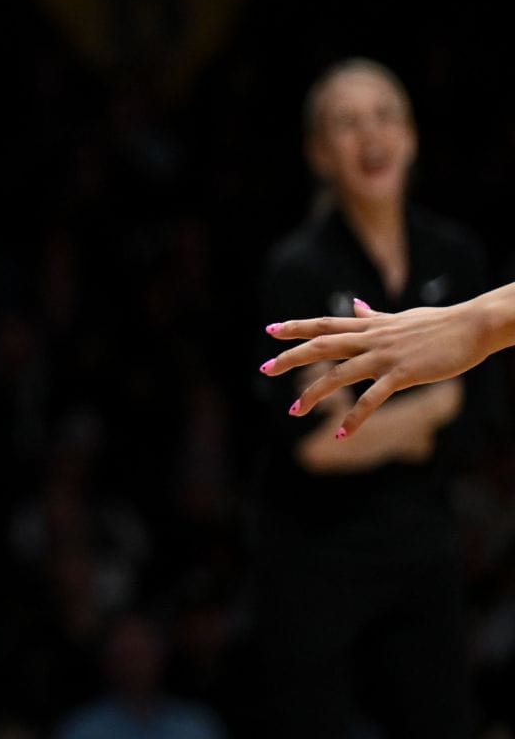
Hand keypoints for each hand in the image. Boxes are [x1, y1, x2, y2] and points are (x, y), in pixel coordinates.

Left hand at [263, 299, 488, 437]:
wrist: (473, 326)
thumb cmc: (439, 323)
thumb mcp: (400, 316)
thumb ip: (373, 315)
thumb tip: (355, 304)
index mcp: (370, 326)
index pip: (325, 324)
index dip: (296, 327)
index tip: (270, 330)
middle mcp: (371, 339)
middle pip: (321, 346)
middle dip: (290, 357)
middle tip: (264, 369)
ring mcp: (385, 356)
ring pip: (339, 374)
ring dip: (313, 393)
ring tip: (293, 411)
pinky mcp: (402, 374)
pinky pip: (372, 399)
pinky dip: (355, 417)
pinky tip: (340, 434)